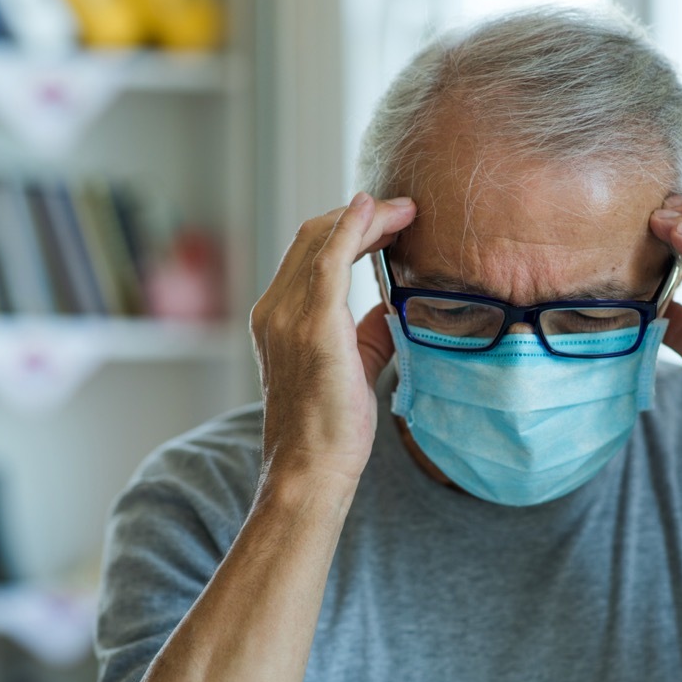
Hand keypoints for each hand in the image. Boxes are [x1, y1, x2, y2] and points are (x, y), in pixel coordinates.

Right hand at [250, 192, 416, 481]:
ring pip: (321, 239)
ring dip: (367, 217)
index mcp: (277, 319)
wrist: (310, 470)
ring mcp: (287, 315)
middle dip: (360, 215)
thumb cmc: (330, 430)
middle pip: (312, 237)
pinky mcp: (312, 325)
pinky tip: (379, 212)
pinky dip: (353, 227)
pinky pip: (330, 258)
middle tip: (406, 211)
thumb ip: (367, 331)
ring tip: (407, 212)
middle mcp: (274, 310)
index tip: (389, 222)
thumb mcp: (352, 366)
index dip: (348, 229)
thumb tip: (393, 305)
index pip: (309, 254)